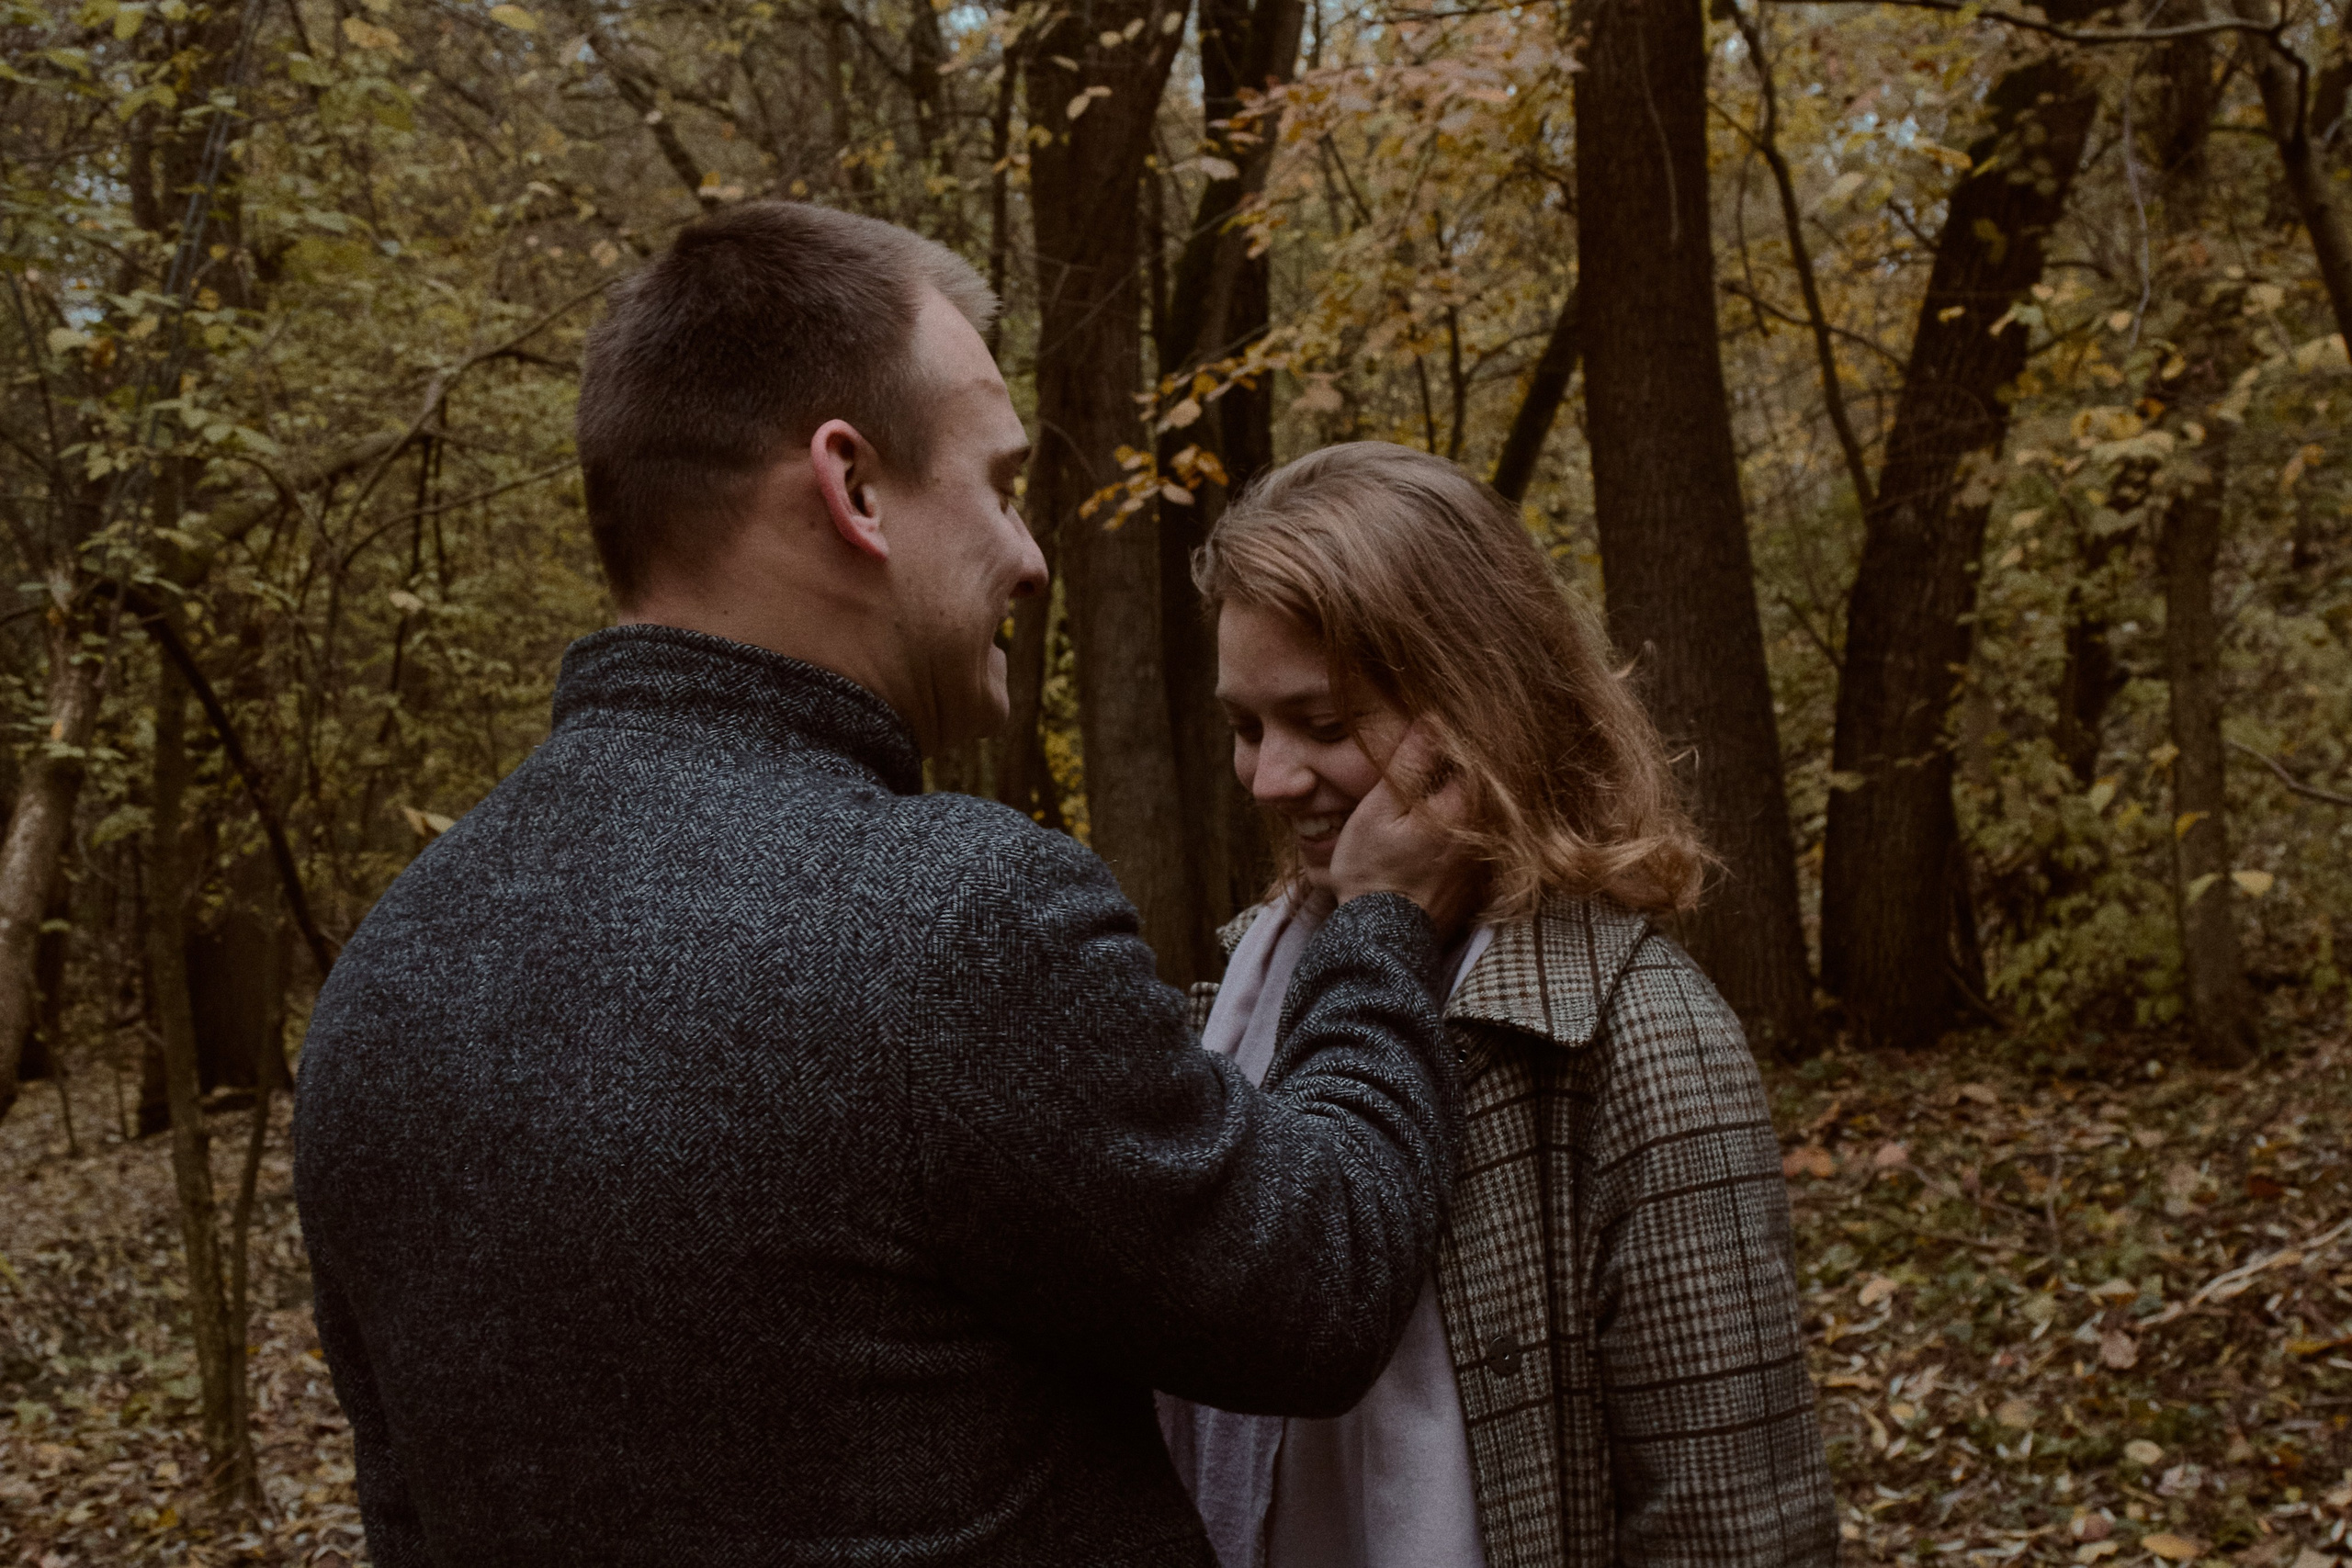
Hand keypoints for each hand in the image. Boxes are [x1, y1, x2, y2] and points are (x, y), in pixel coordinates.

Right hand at [1328, 723, 1479, 935]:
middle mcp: (1485, 833)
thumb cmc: (1373, 873)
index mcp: (1463, 808)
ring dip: (1464, 797)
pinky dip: (1465, 830)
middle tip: (1435, 752)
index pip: (1476, 754)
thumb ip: (1410, 763)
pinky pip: (1480, 843)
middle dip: (1462, 766)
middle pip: (1484, 783)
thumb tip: (1434, 718)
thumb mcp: (1379, 810)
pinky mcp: (1479, 883)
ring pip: (1483, 814)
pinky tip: (1436, 833)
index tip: (1440, 727)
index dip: (1458, 737)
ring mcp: (1486, 861)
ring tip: (1430, 796)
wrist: (1381, 941)